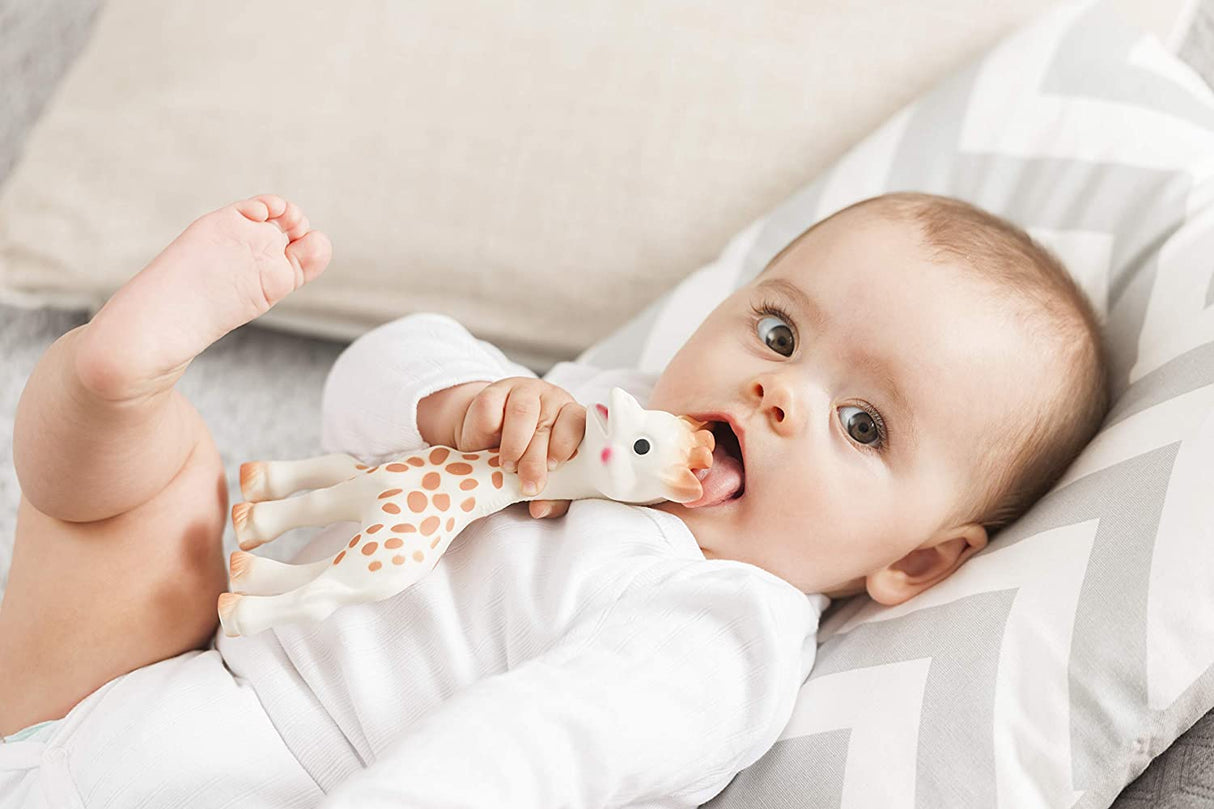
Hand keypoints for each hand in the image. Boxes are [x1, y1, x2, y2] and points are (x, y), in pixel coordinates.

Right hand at [444, 377, 585, 518]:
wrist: (484, 439)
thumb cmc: (523, 459)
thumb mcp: (540, 478)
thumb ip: (549, 495)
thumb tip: (539, 509)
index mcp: (570, 418)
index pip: (577, 421)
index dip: (567, 443)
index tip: (555, 466)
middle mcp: (550, 400)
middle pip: (547, 423)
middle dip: (537, 459)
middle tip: (528, 485)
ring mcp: (521, 392)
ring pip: (523, 412)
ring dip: (515, 444)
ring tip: (507, 466)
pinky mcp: (492, 392)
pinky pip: (491, 408)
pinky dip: (489, 430)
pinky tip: (487, 445)